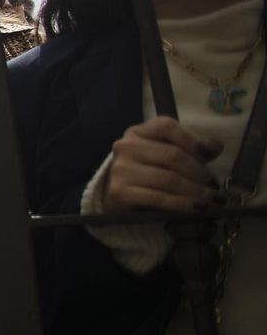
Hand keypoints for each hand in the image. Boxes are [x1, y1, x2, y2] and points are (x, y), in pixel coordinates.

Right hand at [103, 116, 221, 212]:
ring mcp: (121, 169)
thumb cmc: (149, 169)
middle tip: (214, 185)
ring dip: (196, 191)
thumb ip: (192, 147)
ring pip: (168, 179)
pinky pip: (158, 198)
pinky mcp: (120, 191)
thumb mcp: (168, 152)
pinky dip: (182, 204)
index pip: (166, 126)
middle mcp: (126, 146)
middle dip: (199, 172)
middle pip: (172, 155)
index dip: (191, 139)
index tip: (211, 154)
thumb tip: (215, 146)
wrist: (120, 192)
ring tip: (212, 199)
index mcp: (139, 131)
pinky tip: (197, 208)